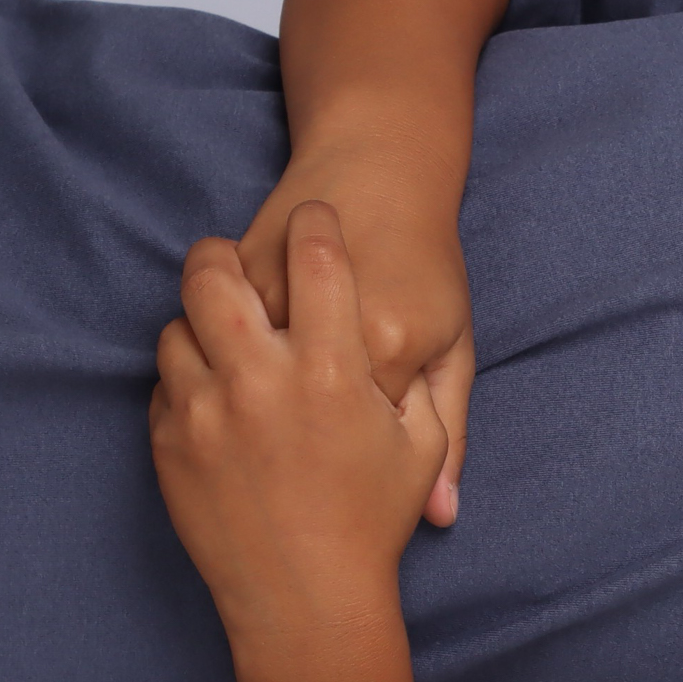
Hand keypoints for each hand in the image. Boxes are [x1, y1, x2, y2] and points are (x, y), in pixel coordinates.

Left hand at [152, 203, 449, 647]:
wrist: (304, 603)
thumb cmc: (371, 525)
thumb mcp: (417, 451)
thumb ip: (425, 395)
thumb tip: (418, 344)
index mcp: (331, 371)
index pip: (316, 260)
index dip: (316, 224)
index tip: (314, 219)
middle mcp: (261, 381)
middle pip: (214, 276)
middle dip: (220, 255)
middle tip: (232, 262)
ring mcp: (206, 413)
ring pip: (176, 327)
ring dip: (198, 324)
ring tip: (220, 337)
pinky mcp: (171, 446)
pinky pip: (163, 384)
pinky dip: (185, 379)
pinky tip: (212, 395)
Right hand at [236, 148, 474, 525]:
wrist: (382, 165)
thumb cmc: (427, 266)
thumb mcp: (452, 348)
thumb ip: (445, 436)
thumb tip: (443, 516)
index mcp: (384, 353)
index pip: (353, 448)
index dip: (350, 457)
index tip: (352, 456)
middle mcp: (323, 330)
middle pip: (289, 419)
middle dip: (292, 432)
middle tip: (305, 423)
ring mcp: (275, 300)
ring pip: (251, 377)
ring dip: (263, 390)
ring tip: (286, 387)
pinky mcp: (242, 276)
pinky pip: (230, 336)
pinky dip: (241, 351)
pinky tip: (263, 345)